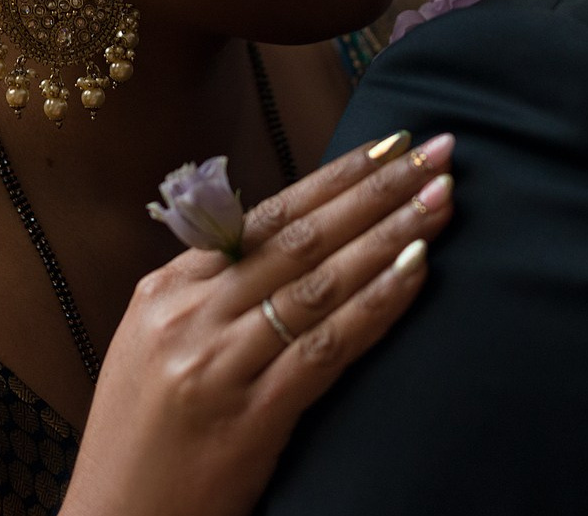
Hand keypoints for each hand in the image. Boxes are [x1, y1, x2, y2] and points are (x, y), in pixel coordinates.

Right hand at [59, 131, 455, 515]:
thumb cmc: (144, 441)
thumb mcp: (153, 348)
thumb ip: (208, 292)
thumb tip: (278, 236)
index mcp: (166, 291)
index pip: (265, 216)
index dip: (335, 178)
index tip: (389, 147)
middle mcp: (189, 317)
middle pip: (300, 237)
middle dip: (376, 189)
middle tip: (436, 154)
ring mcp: (218, 365)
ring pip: (319, 282)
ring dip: (389, 234)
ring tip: (443, 200)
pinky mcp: (250, 418)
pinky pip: (327, 348)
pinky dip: (378, 304)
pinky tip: (417, 271)